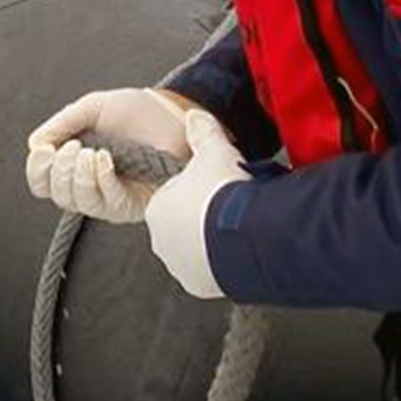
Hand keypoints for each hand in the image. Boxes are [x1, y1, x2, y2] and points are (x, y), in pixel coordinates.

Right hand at [25, 85, 193, 222]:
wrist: (174, 114)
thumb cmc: (137, 112)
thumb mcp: (93, 108)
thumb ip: (63, 123)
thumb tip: (34, 145)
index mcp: (74, 164)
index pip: (42, 181)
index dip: (37, 169)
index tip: (44, 150)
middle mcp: (88, 185)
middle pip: (55, 194)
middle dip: (58, 170)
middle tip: (74, 147)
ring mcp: (109, 197)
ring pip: (77, 202)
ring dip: (78, 176)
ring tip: (92, 152)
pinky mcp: (130, 205)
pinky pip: (106, 203)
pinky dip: (100, 180)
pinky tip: (105, 161)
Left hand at [143, 108, 249, 298]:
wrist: (243, 234)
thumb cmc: (223, 192)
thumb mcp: (214, 152)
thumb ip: (202, 132)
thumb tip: (194, 115)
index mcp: (158, 208)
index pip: (173, 196)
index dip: (196, 189)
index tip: (216, 187)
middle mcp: (161, 240)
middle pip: (182, 224)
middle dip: (202, 217)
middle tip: (227, 206)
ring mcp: (179, 265)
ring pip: (195, 250)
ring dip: (211, 241)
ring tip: (235, 228)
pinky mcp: (198, 285)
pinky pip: (209, 272)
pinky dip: (221, 263)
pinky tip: (238, 249)